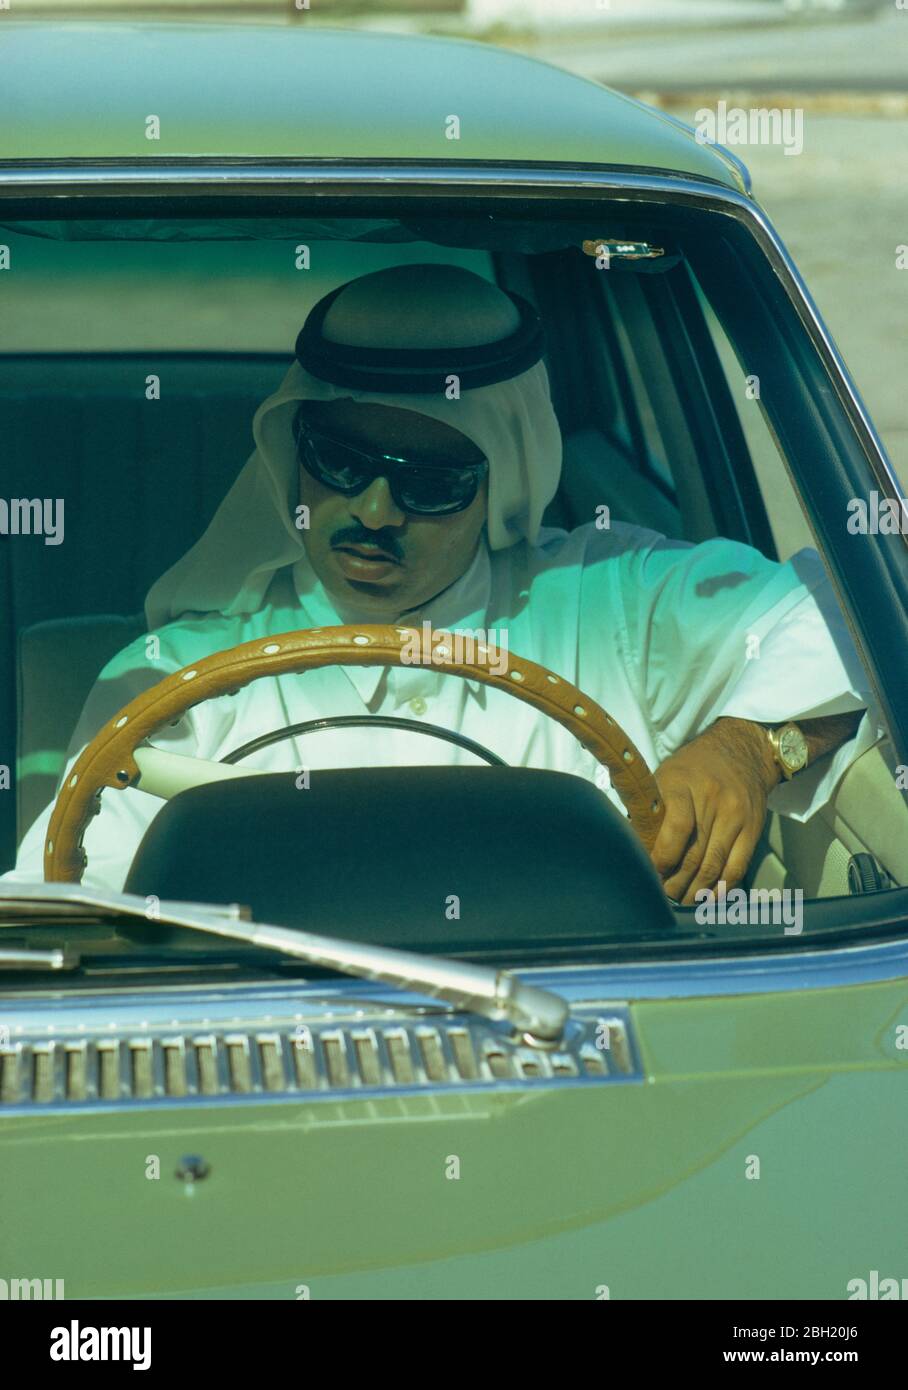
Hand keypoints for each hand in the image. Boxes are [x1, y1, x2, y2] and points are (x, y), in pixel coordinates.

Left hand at [649, 717, 780, 905]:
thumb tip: (632, 847)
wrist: (742, 751)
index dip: (662, 858)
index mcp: (683, 783)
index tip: (649, 875)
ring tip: (680, 901)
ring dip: (696, 890)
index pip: (676, 827)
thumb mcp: (665, 775)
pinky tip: (708, 897)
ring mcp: (736, 815)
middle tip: (661, 898)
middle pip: (694, 853)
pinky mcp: (753, 828)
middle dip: (675, 882)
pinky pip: (737, 867)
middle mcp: (713, 799)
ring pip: (714, 865)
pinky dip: (722, 887)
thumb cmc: (692, 769)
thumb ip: (652, 809)